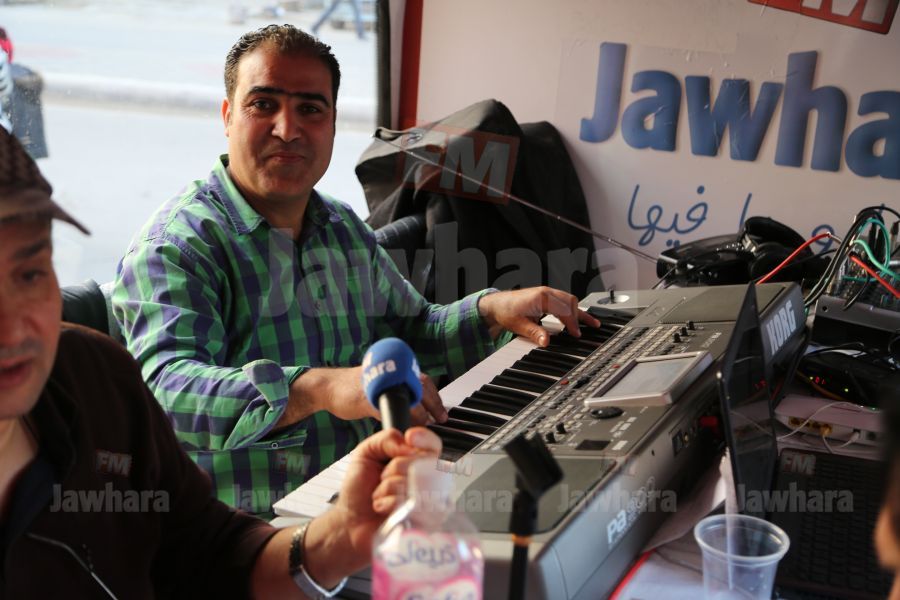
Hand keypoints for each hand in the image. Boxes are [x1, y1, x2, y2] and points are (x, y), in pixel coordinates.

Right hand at [281, 367, 447, 428]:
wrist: (328, 386)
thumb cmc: (354, 388)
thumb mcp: (380, 386)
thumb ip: (398, 392)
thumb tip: (417, 408)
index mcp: (394, 368)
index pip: (423, 381)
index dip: (435, 398)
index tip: (442, 414)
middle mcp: (389, 373)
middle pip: (420, 386)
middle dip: (433, 405)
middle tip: (440, 419)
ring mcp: (379, 385)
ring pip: (407, 399)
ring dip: (417, 416)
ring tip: (422, 427)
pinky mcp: (367, 398)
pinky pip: (387, 411)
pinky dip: (396, 421)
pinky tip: (401, 429)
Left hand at [305, 428, 441, 584]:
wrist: (350, 522)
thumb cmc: (360, 490)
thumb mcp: (366, 453)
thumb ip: (387, 439)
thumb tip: (408, 444)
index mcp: (417, 462)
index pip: (434, 445)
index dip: (425, 438)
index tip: (410, 436)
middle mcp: (427, 481)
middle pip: (424, 462)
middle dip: (395, 466)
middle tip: (382, 478)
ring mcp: (428, 503)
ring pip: (415, 482)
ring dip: (388, 487)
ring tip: (380, 495)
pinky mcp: (423, 524)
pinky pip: (409, 504)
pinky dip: (388, 503)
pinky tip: (382, 508)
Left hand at [477, 286, 600, 346]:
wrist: (497, 304)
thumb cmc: (506, 311)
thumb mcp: (519, 325)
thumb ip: (534, 333)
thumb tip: (546, 342)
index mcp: (541, 297)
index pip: (564, 309)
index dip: (572, 323)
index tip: (576, 334)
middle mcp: (546, 293)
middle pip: (570, 302)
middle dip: (580, 316)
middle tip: (588, 329)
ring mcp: (547, 294)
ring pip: (569, 300)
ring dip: (579, 312)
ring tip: (592, 323)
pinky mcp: (547, 298)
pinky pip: (564, 302)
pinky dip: (573, 310)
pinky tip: (579, 318)